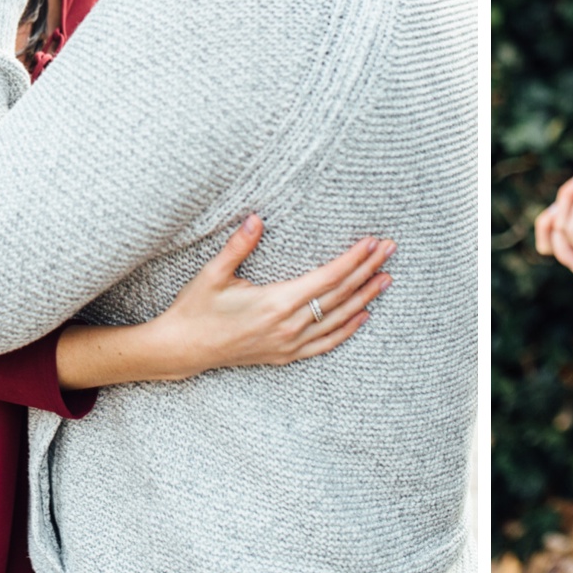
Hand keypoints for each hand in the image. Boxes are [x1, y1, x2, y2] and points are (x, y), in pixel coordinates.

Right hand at [55, 217, 392, 386]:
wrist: (182, 350)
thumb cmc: (195, 309)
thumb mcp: (213, 274)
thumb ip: (238, 246)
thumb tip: (257, 218)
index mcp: (275, 303)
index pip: (327, 278)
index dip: (353, 259)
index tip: (372, 242)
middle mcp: (287, 326)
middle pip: (338, 296)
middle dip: (367, 271)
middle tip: (390, 250)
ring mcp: (288, 344)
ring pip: (337, 320)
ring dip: (364, 298)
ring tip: (386, 279)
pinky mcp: (284, 355)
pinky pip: (324, 344)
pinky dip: (347, 329)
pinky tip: (363, 316)